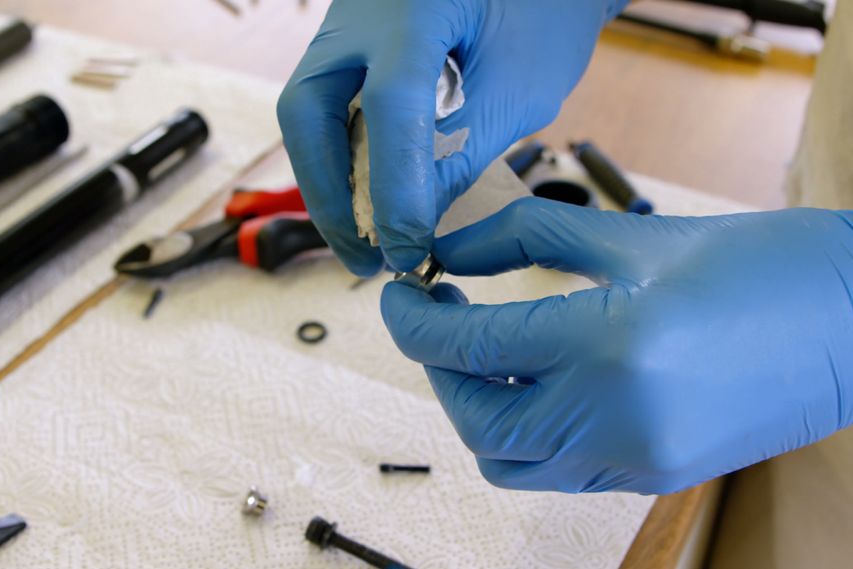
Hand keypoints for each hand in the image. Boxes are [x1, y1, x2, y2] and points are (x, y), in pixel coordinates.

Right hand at [277, 0, 625, 274]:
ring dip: (329, 184)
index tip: (406, 249)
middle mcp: (362, 7)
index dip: (393, 184)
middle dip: (329, 195)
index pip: (391, 102)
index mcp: (417, 4)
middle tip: (364, 259)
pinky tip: (367, 202)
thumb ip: (464, 151)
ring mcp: (346, 20)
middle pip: (308, 109)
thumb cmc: (546, 14)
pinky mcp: (347, 42)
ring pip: (307, 111)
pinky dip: (340, 158)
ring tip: (365, 244)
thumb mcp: (522, 87)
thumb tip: (413, 222)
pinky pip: (326, 105)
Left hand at [381, 199, 852, 493]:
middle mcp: (616, 418)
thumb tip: (451, 250)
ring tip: (480, 349)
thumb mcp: (637, 233)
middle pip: (475, 420)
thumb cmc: (766, 263)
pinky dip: (526, 429)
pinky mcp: (655, 475)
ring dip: (476, 407)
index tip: (396, 292)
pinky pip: (558, 469)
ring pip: (510, 460)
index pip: (469, 346)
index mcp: (610, 345)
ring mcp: (637, 459)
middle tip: (434, 315)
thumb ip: (526, 239)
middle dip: (437, 368)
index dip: (414, 318)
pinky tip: (534, 378)